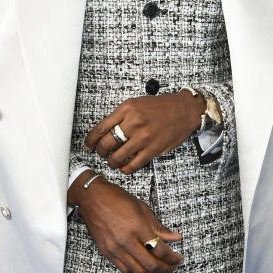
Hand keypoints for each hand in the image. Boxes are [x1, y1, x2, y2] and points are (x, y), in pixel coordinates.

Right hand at [68, 175, 182, 272]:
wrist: (92, 198)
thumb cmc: (117, 199)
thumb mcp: (142, 209)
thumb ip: (159, 227)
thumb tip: (176, 238)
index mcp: (137, 226)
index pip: (160, 249)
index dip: (172, 258)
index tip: (178, 259)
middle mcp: (126, 240)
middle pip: (150, 264)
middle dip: (165, 268)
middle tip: (172, 267)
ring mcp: (114, 248)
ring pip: (137, 270)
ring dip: (152, 272)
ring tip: (159, 268)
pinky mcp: (106, 251)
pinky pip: (124, 268)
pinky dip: (136, 270)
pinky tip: (143, 266)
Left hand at [85, 92, 203, 174]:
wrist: (184, 110)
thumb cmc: (162, 106)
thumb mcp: (137, 103)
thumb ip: (121, 115)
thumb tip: (105, 130)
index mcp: (127, 109)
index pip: (100, 128)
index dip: (90, 140)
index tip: (88, 145)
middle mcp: (133, 123)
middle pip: (107, 144)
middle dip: (100, 152)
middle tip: (100, 154)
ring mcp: (143, 137)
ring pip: (118, 157)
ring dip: (112, 162)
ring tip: (112, 162)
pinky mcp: (153, 149)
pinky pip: (134, 164)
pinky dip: (125, 169)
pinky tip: (124, 167)